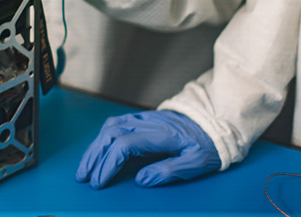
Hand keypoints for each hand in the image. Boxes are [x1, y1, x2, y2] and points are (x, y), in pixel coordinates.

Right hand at [76, 110, 220, 188]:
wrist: (216, 121)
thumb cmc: (209, 145)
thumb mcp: (197, 163)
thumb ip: (170, 171)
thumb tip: (142, 180)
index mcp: (162, 134)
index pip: (124, 146)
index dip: (108, 164)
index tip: (100, 182)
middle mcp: (149, 123)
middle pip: (111, 134)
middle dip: (94, 156)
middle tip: (84, 177)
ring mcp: (145, 118)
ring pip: (111, 127)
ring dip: (95, 147)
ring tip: (86, 167)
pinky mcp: (144, 119)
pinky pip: (117, 123)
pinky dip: (103, 137)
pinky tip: (99, 149)